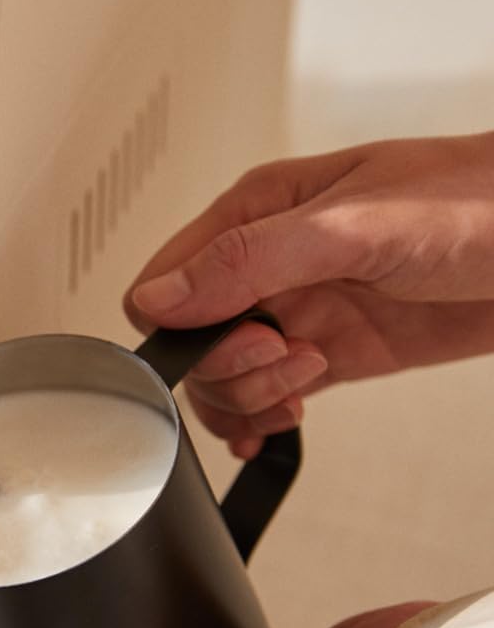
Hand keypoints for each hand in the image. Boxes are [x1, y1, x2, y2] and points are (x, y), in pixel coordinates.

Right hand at [125, 133, 493, 456]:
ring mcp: (301, 309)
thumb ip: (250, 260)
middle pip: (193, 342)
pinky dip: (262, 421)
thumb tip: (164, 297)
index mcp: (257, 213)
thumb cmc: (473, 203)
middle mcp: (269, 264)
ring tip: (311, 375)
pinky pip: (269, 395)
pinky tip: (281, 423)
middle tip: (291, 355)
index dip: (189, 328)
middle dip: (233, 368)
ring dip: (256, 397)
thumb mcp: (351, 226)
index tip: (250, 335)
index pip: (167, 282)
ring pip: (227, 377)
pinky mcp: (333, 351)